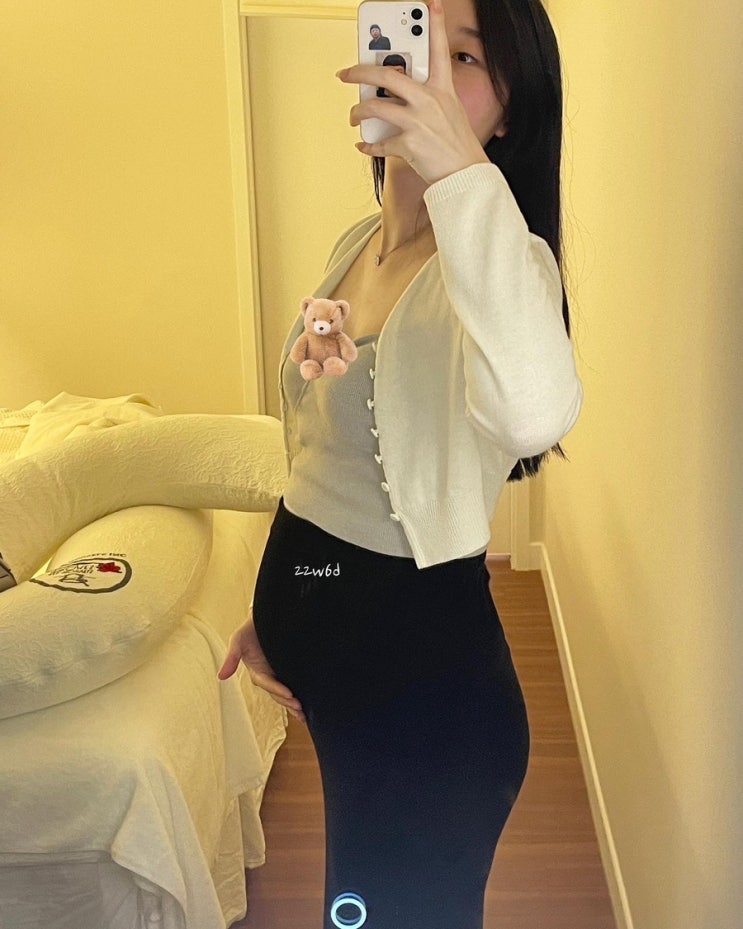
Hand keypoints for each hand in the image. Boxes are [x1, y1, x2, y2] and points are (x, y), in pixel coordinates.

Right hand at [218, 607, 305, 722]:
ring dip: (292, 704)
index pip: (267, 684)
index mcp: (256, 672)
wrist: (266, 616)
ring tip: (303, 713)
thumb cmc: (250, 628)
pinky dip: (298, 694)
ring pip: (285, 693)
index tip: (289, 694)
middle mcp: (267, 676)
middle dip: (287, 701)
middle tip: (299, 707)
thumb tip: (221, 677)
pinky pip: (293, 684)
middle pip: (277, 693)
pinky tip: (308, 704)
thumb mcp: (238, 640)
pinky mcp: (288, 670)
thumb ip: (231, 658)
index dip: (277, 689)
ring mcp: (278, 674)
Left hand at [337, 0, 489, 184]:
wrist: (466, 175)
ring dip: (358, 111)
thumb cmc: (457, 146)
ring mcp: (417, 121)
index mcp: (442, 89)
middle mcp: (428, 100)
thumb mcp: (450, 113)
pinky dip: (368, 146)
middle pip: (386, 74)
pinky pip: (379, 143)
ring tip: (354, 115)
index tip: (431, 4)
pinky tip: (363, 145)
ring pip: (375, 106)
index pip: (439, 50)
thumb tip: (396, 95)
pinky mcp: (409, 144)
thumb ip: (427, 99)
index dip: (435, 24)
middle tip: (346, 73)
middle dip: (359, 71)